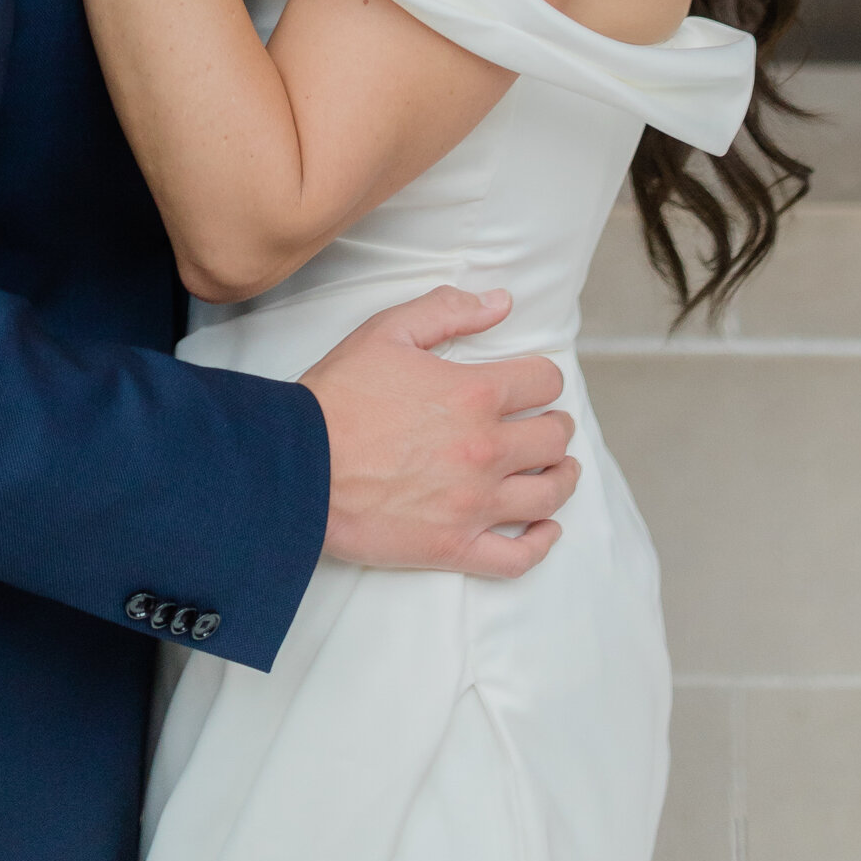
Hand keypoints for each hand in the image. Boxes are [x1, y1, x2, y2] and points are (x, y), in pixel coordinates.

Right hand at [302, 288, 576, 577]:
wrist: (298, 465)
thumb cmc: (340, 396)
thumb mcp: (388, 331)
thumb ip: (448, 310)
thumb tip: (501, 302)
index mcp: (474, 393)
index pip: (544, 382)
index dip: (544, 378)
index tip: (536, 383)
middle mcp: (486, 449)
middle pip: (553, 438)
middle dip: (556, 425)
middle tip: (548, 424)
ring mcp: (475, 504)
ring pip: (547, 495)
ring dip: (562, 478)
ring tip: (560, 469)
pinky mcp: (456, 548)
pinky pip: (518, 557)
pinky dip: (542, 543)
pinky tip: (547, 528)